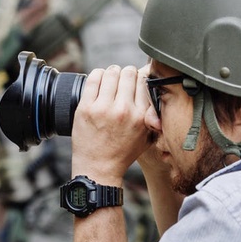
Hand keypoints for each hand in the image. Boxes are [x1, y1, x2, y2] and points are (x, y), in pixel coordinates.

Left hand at [70, 65, 153, 184]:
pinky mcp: (86, 108)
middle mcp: (124, 110)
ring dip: (112, 73)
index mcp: (141, 116)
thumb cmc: (122, 154)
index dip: (140, 79)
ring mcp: (103, 108)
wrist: (98, 168)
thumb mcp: (146, 137)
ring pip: (111, 73)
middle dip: (126, 74)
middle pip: (129, 73)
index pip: (144, 82)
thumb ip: (152, 116)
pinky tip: (98, 79)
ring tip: (110, 79)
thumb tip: (155, 93)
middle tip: (122, 80)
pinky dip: (97, 75)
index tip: (135, 82)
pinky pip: (93, 79)